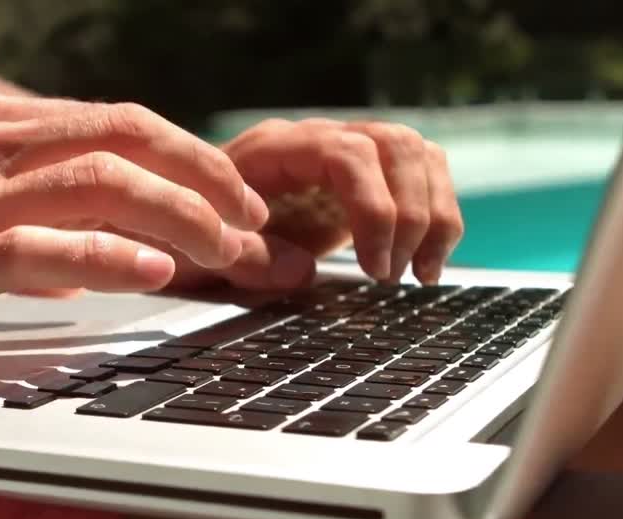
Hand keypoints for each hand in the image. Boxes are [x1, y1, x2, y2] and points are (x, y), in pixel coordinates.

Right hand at [0, 92, 269, 367]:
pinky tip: (154, 277)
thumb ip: (0, 203)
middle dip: (209, 180)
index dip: (190, 157)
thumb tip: (83, 243)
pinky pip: (36, 247)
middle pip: (125, 141)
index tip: (235, 197)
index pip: (111, 122)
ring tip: (231, 256)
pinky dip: (108, 257)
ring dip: (183, 219)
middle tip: (258, 226)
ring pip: (99, 185)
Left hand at [208, 118, 465, 287]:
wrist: (185, 221)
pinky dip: (437, 217)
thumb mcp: (203, 253)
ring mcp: (344, 152)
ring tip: (422, 274)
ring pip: (418, 154)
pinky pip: (421, 175)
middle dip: (410, 215)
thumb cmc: (190, 234)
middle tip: (393, 275)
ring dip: (434, 215)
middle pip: (396, 145)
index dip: (373, 209)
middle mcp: (316, 139)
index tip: (374, 267)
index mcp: (275, 149)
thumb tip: (306, 273)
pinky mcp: (363, 177)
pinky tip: (426, 263)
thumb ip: (246, 260)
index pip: (349, 154)